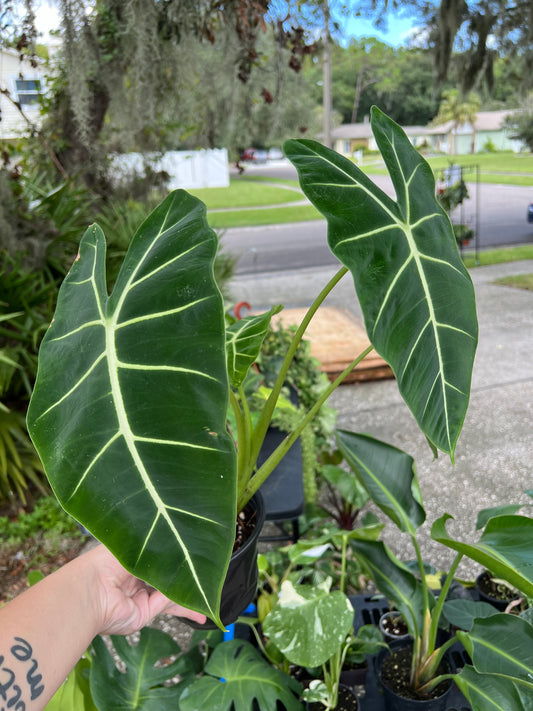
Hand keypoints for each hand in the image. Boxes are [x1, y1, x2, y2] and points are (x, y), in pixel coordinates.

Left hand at [86, 545, 205, 634]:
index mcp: (129, 560)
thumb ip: (160, 548)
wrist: (90, 589)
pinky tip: (195, 594)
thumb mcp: (136, 546)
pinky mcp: (142, 615)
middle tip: (206, 574)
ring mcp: (139, 599)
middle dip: (184, 579)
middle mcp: (134, 581)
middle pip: (165, 580)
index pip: (156, 559)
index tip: (193, 552)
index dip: (174, 556)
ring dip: (189, 596)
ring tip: (210, 595)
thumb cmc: (106, 560)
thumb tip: (181, 549)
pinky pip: (165, 604)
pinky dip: (180, 598)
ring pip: (170, 596)